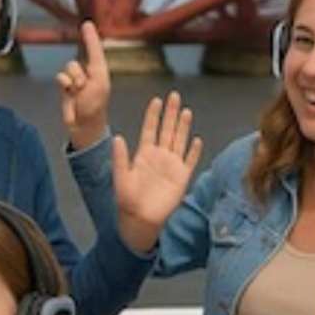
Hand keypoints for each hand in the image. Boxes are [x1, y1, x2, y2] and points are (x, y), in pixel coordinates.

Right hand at [57, 20, 110, 149]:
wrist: (85, 123)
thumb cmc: (96, 103)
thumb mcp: (99, 80)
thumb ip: (93, 60)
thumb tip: (85, 57)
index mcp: (100, 70)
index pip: (94, 49)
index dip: (90, 37)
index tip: (87, 24)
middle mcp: (88, 73)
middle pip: (75, 62)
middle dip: (78, 74)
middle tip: (84, 88)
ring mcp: (76, 80)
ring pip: (67, 69)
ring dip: (71, 79)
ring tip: (78, 92)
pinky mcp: (66, 88)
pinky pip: (60, 77)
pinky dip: (64, 83)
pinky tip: (69, 92)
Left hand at [113, 92, 202, 252]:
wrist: (140, 219)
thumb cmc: (127, 199)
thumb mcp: (120, 177)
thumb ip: (120, 158)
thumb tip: (117, 138)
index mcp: (143, 154)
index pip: (150, 129)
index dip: (153, 115)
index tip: (156, 100)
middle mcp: (159, 156)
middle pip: (167, 130)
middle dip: (170, 113)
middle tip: (174, 95)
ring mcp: (172, 165)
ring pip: (179, 140)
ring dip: (183, 126)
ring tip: (186, 110)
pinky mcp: (182, 177)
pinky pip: (190, 161)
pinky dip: (194, 151)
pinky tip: (197, 139)